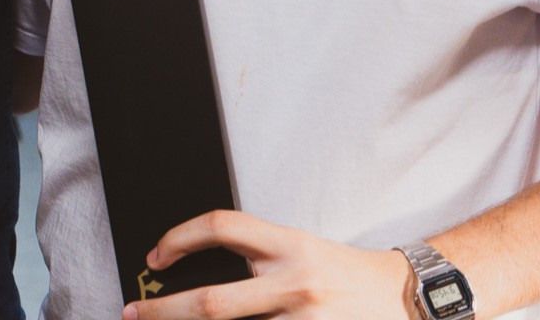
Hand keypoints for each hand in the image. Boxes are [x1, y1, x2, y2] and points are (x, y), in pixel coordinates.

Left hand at [122, 211, 413, 319]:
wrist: (407, 299)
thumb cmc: (343, 274)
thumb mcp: (299, 250)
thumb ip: (255, 260)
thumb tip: (195, 274)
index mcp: (286, 245)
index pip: (222, 227)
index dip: (180, 238)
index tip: (154, 257)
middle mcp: (292, 283)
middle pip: (212, 303)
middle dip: (164, 311)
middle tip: (133, 313)